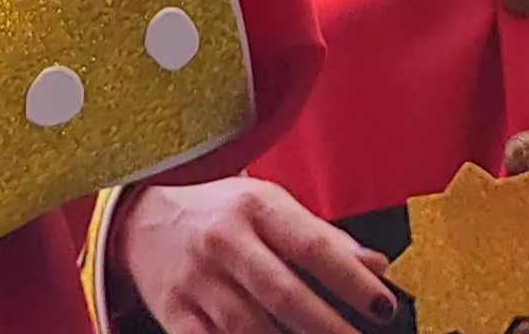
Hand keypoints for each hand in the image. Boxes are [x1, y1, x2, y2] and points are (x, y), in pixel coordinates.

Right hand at [110, 178, 396, 333]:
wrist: (144, 221)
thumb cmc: (223, 215)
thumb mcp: (272, 208)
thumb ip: (324, 237)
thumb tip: (379, 267)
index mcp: (255, 208)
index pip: (312, 246)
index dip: (351, 280)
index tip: (384, 306)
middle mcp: (223, 241)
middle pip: (283, 294)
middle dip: (328, 327)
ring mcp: (196, 282)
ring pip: (249, 328)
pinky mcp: (175, 315)